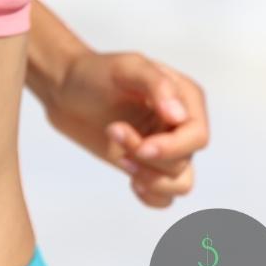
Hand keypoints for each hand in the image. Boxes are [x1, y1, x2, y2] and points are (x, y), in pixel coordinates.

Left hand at [44, 49, 208, 207]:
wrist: (67, 89)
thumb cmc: (96, 72)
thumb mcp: (125, 68)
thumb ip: (156, 84)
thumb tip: (180, 117)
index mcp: (186, 96)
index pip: (197, 136)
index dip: (173, 148)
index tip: (141, 147)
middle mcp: (183, 124)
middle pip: (185, 161)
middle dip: (148, 157)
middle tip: (113, 131)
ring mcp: (168, 147)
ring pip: (180, 183)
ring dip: (150, 178)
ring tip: (121, 158)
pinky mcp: (149, 166)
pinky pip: (166, 197)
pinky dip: (151, 196)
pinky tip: (130, 180)